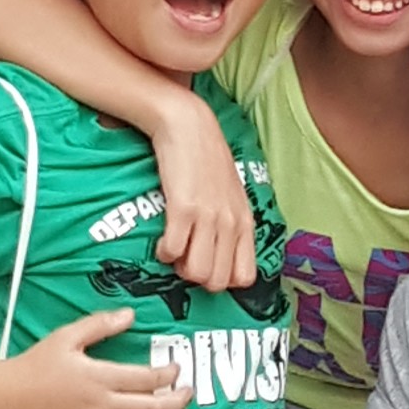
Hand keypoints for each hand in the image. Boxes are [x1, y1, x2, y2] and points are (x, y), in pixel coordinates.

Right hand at [0, 314, 190, 408]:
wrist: (6, 397)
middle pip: (150, 408)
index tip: (177, 371)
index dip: (167, 375)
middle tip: (187, 395)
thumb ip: (101, 324)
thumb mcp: (67, 336)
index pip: (146, 379)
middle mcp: (99, 405)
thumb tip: (130, 315)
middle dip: (176, 403)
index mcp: (98, 376)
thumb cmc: (35, 364)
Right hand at [149, 93, 258, 296]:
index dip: (223, 279)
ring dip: (179, 268)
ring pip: (196, 273)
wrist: (189, 126)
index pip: (245, 277)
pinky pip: (172, 251)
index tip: (208, 266)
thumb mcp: (232, 195)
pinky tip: (163, 239)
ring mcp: (208, 217)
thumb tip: (220, 257)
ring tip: (175, 249)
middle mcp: (230, 223)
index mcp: (245, 222)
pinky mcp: (183, 208)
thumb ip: (231, 225)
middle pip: (217, 281)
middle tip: (186, 259)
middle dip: (197, 278)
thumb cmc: (207, 161)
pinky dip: (163, 252)